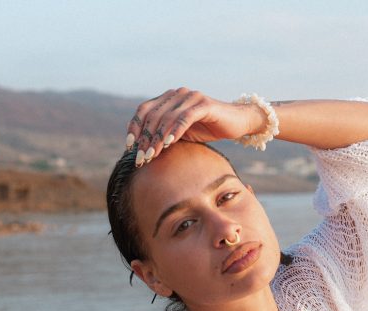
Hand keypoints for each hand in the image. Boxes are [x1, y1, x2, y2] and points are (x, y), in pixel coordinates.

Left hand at [125, 87, 265, 165]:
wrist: (238, 123)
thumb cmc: (209, 129)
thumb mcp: (182, 133)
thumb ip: (165, 135)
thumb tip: (143, 152)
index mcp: (168, 99)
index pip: (144, 111)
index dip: (134, 128)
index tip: (129, 147)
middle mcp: (177, 94)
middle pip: (153, 116)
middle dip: (145, 139)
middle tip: (141, 159)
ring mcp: (190, 97)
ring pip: (167, 118)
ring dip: (157, 139)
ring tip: (152, 156)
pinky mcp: (203, 104)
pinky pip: (185, 118)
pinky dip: (175, 131)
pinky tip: (168, 144)